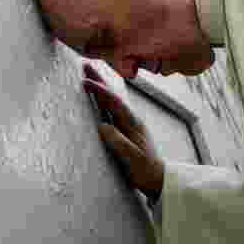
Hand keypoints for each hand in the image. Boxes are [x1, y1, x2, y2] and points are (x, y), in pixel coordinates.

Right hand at [82, 63, 164, 193]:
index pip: (114, 103)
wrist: (158, 179)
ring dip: (100, 87)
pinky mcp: (126, 130)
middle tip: (85, 65)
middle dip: (99, 80)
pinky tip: (99, 97)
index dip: (100, 91)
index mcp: (133, 124)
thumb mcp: (133, 159)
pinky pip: (112, 110)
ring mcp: (129, 124)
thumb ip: (119, 142)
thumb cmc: (145, 171)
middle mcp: (131, 120)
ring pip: (112, 101)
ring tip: (88, 75)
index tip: (85, 81)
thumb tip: (102, 126)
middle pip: (113, 96)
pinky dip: (103, 99)